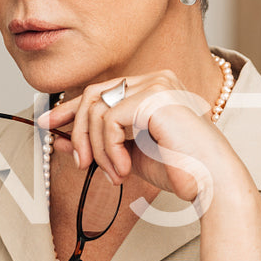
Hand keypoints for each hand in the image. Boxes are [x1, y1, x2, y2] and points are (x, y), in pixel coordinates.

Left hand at [40, 70, 246, 206]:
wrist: (210, 181)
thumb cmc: (179, 168)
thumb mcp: (128, 154)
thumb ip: (99, 143)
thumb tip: (60, 139)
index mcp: (151, 87)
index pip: (101, 91)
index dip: (71, 109)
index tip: (50, 125)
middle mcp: (154, 79)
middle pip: (93, 96)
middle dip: (77, 131)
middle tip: (79, 163)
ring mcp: (156, 84)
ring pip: (97, 111)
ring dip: (97, 150)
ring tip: (115, 173)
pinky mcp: (153, 97)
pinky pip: (109, 121)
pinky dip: (109, 151)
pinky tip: (125, 169)